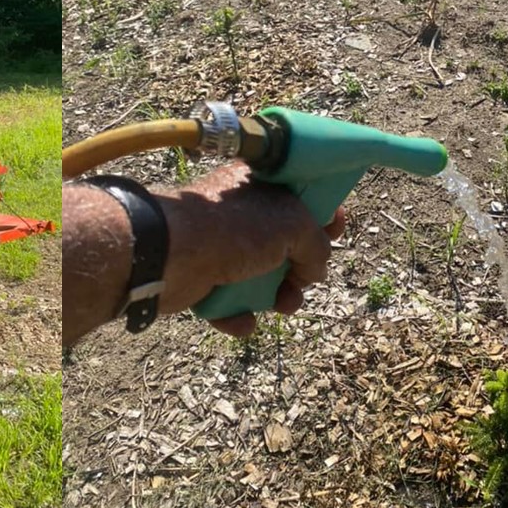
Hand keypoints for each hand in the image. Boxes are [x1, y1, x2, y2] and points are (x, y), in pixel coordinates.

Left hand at [155, 163, 346, 337]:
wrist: (171, 254)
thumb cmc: (231, 229)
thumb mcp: (293, 226)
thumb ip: (317, 244)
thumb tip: (316, 268)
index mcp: (258, 186)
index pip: (297, 193)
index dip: (320, 211)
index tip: (336, 229)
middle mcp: (238, 214)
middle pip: (282, 242)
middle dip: (302, 267)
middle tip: (307, 277)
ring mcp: (218, 248)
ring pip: (259, 277)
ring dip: (277, 296)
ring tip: (283, 304)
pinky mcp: (201, 279)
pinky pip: (229, 302)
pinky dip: (238, 315)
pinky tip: (243, 320)